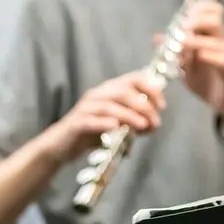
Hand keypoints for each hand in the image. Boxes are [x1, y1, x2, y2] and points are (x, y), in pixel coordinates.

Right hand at [50, 72, 165, 163]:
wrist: (61, 145)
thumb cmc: (91, 133)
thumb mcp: (116, 125)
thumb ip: (134, 122)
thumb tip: (153, 124)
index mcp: (109, 90)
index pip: (133, 78)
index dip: (150, 89)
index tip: (162, 105)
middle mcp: (97, 94)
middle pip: (123, 91)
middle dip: (143, 105)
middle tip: (154, 122)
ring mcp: (86, 108)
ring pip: (109, 106)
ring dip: (129, 115)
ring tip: (143, 126)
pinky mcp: (76, 123)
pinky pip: (91, 120)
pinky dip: (105, 123)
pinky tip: (116, 128)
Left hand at [167, 2, 223, 126]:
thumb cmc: (209, 83)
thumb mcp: (187, 67)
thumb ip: (174, 53)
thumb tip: (157, 37)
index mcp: (212, 38)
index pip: (211, 12)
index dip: (198, 9)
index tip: (182, 16)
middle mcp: (222, 43)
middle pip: (215, 19)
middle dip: (196, 20)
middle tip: (182, 28)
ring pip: (217, 40)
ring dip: (198, 40)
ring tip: (183, 43)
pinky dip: (210, 56)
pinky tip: (199, 57)